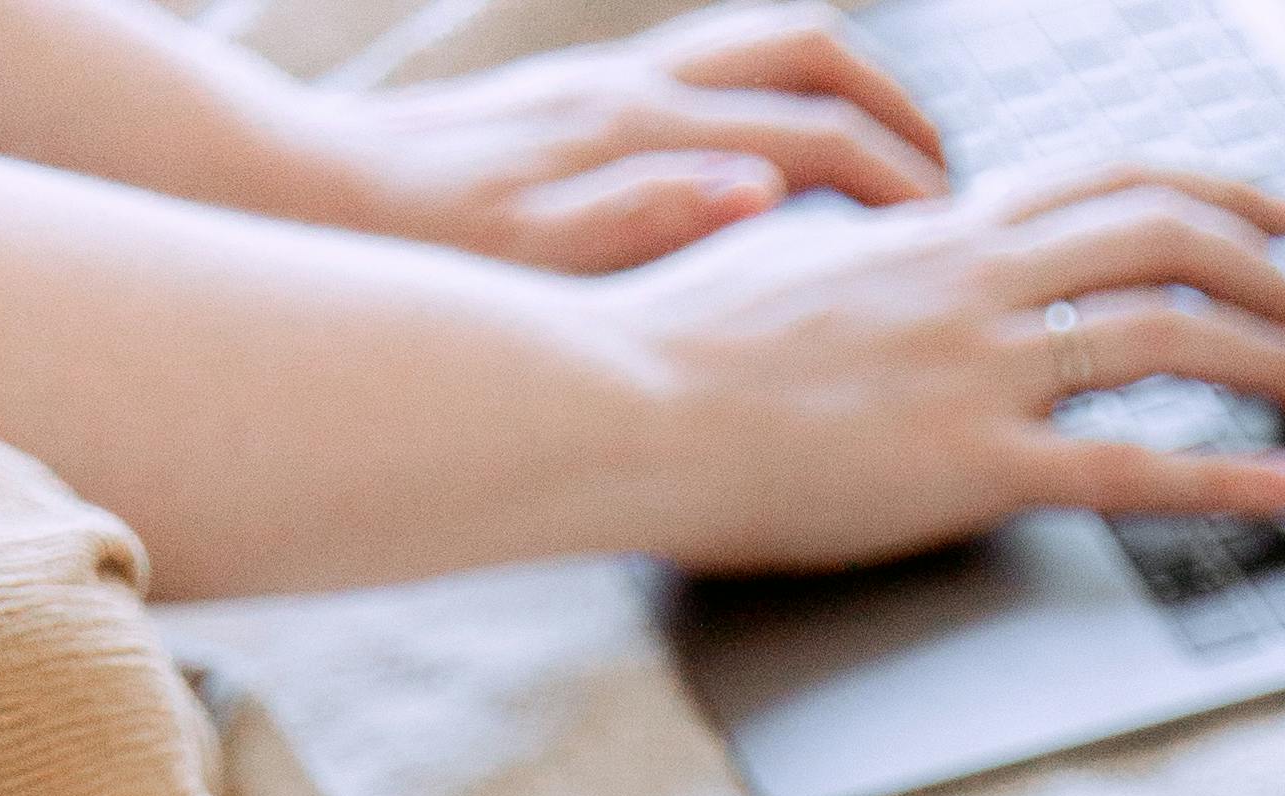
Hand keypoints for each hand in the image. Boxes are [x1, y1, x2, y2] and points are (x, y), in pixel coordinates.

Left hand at [296, 14, 946, 275]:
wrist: (321, 199)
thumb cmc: (430, 251)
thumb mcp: (546, 260)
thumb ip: (658, 220)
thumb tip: (765, 194)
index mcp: (649, 131)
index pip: (824, 139)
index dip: (907, 188)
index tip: (963, 238)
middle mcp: (640, 87)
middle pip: (813, 61)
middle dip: (901, 118)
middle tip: (957, 190)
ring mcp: (612, 83)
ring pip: (764, 47)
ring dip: (845, 86)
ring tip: (893, 153)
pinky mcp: (579, 97)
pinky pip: (712, 74)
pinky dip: (775, 100)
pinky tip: (785, 159)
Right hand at [596, 154, 1284, 565]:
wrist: (624, 396)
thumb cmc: (675, 346)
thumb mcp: (784, 264)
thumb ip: (862, 260)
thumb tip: (883, 258)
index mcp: (936, 230)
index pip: (1102, 179)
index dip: (1206, 188)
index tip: (1271, 211)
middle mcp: (976, 277)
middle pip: (1165, 236)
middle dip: (1266, 270)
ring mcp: (981, 366)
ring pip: (1173, 332)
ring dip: (1273, 361)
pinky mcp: (973, 462)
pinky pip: (1134, 465)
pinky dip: (1229, 477)